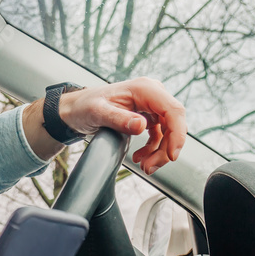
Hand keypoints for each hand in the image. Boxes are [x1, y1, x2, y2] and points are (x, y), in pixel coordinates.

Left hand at [23, 77, 185, 173]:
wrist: (77, 109)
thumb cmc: (85, 106)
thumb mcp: (98, 112)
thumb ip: (119, 119)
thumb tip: (142, 126)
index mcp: (144, 89)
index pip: (173, 110)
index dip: (177, 134)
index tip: (171, 155)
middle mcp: (152, 94)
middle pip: (174, 123)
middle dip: (166, 148)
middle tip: (151, 166)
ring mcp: (151, 105)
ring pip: (169, 131)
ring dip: (160, 152)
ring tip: (144, 166)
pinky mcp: (148, 115)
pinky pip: (160, 134)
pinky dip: (153, 149)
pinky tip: (141, 157)